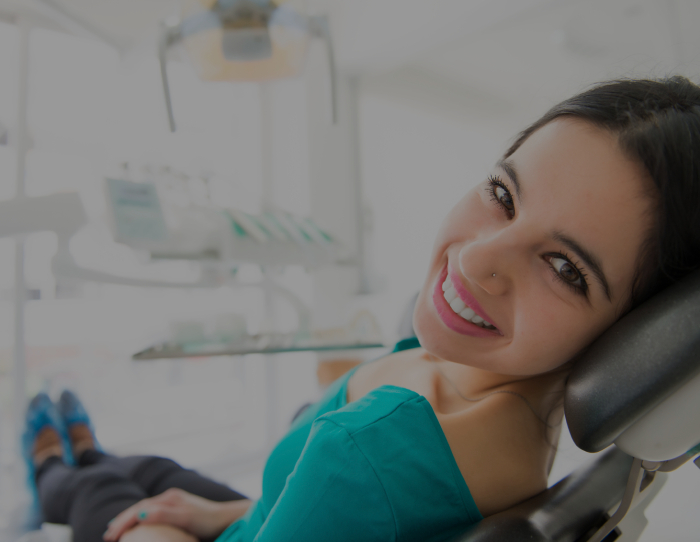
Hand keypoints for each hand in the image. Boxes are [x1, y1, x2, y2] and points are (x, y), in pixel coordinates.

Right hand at [103, 488, 250, 541]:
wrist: (226, 518)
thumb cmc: (207, 520)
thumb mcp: (186, 518)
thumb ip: (163, 515)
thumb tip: (140, 513)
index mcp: (168, 498)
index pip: (138, 509)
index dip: (123, 522)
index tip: (110, 536)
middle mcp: (169, 497)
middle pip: (140, 507)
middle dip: (122, 520)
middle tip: (108, 535)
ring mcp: (174, 502)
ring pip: (146, 509)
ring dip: (130, 519)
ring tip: (117, 530)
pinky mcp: (179, 509)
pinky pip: (154, 513)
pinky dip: (142, 520)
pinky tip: (141, 526)